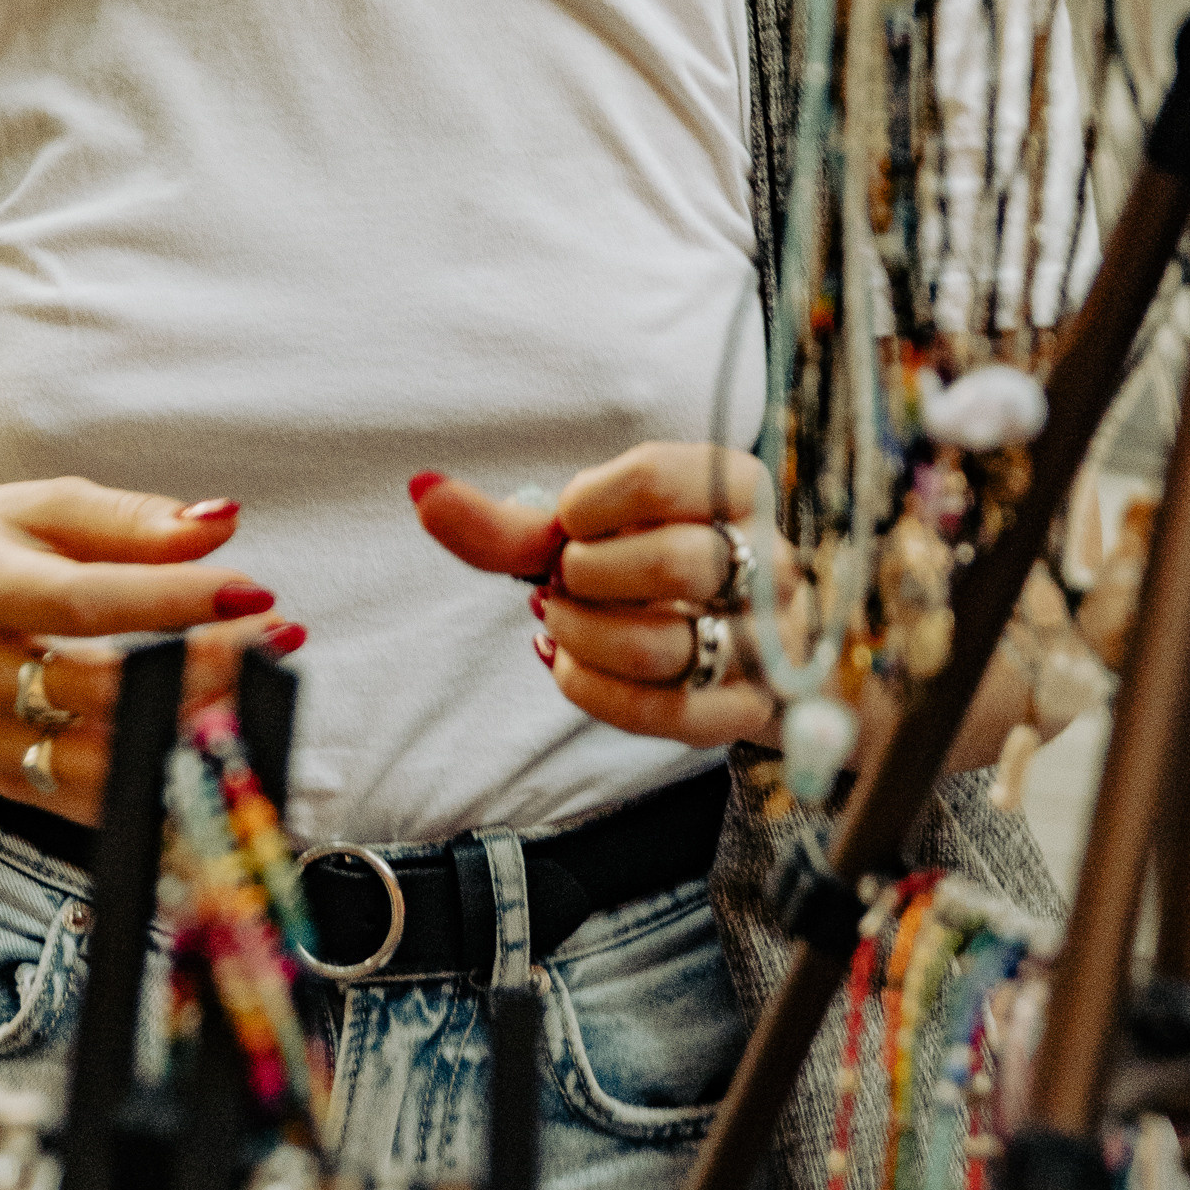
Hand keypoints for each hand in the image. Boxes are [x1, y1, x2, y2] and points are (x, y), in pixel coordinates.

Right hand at [0, 478, 296, 827]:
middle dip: (203, 670)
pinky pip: (91, 800)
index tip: (253, 590)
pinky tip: (225, 753)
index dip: (170, 600)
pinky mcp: (2, 778)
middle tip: (281, 640)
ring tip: (265, 697)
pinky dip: (162, 784)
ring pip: (100, 759)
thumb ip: (131, 519)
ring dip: (193, 734)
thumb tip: (223, 521)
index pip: (80, 600)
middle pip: (99, 688)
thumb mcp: (36, 510)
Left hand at [413, 443, 793, 750]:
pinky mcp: (746, 710)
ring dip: (582, 634)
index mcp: (735, 490)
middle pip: (673, 563)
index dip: (586, 505)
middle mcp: (770, 561)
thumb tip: (419, 490)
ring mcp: (765, 643)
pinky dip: (592, 689)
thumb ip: (508, 524)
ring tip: (559, 622)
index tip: (568, 520)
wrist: (737, 641)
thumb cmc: (649, 570)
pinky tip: (569, 666)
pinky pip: (662, 711)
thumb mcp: (589, 536)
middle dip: (586, 575)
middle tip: (564, 579)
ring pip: (663, 644)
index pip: (659, 478)